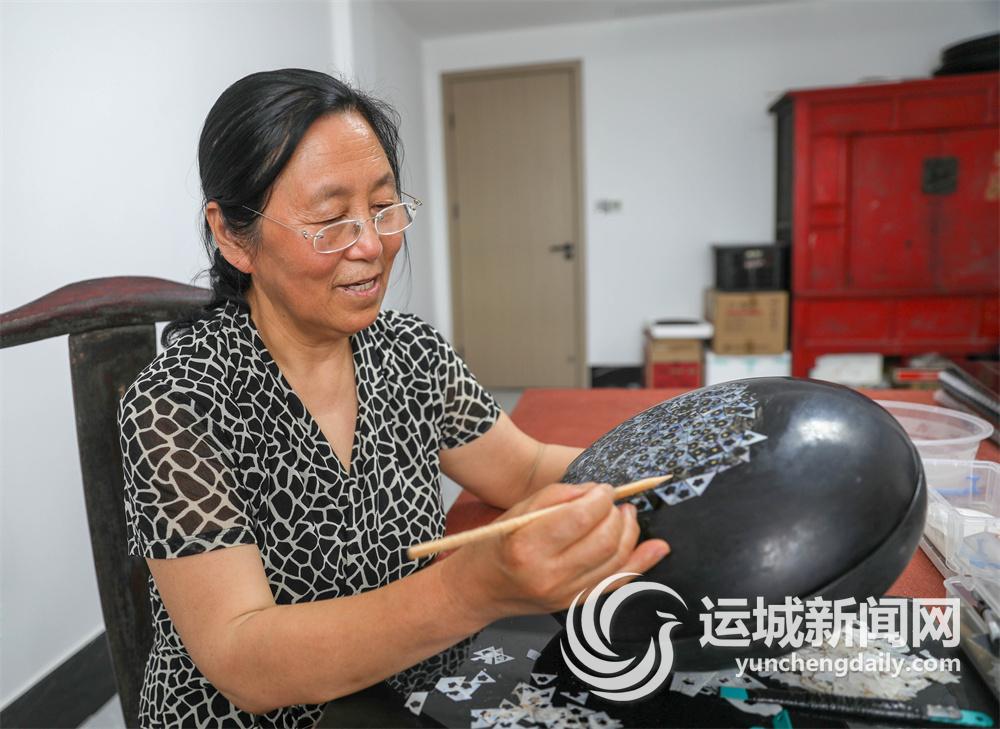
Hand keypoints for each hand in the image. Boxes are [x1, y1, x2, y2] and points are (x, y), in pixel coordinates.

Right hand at [442, 482, 670, 622]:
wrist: (478, 589)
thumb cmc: (496, 543)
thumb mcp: (519, 509)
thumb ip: (560, 495)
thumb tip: (598, 492)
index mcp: (527, 546)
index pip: (580, 518)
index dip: (600, 499)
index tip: (604, 489)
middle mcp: (548, 575)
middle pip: (604, 541)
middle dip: (617, 514)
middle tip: (614, 501)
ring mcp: (564, 594)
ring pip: (616, 561)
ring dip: (630, 533)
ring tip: (626, 515)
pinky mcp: (575, 604)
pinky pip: (617, 583)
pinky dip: (641, 564)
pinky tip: (657, 548)